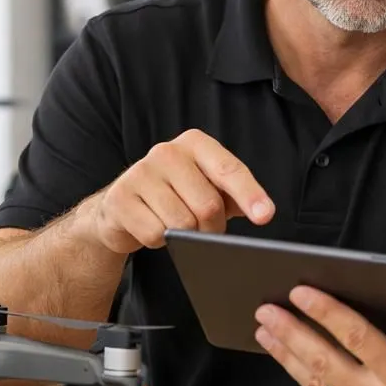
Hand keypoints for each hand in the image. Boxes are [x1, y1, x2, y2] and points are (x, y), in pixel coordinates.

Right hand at [82, 129, 273, 255]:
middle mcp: (167, 151)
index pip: (229, 170)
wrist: (122, 206)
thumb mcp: (209, 189)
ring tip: (176, 226)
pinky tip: (152, 226)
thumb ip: (235, 195)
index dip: (250, 194)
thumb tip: (261, 212)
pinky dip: (160, 241)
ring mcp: (140, 172)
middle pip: (208, 206)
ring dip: (186, 237)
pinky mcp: (120, 198)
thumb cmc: (176, 196)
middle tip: (204, 230)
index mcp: (195, 143)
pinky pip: (156, 234)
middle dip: (212, 228)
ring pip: (182, 224)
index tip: (265, 216)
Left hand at [254, 286, 385, 385]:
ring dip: (287, 355)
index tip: (301, 293)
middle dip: (292, 332)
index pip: (357, 338)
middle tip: (267, 310)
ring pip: (316, 384)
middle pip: (325, 361)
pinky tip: (287, 358)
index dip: (326, 313)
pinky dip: (301, 378)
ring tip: (266, 330)